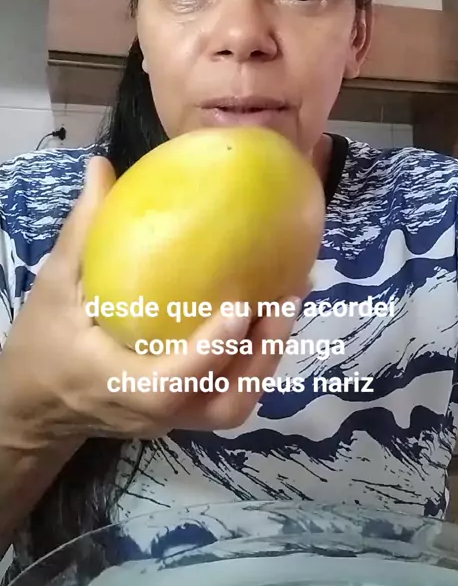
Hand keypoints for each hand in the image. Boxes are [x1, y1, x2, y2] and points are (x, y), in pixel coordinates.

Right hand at [0, 156, 306, 449]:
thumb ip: (82, 231)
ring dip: (269, 356)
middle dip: (263, 354)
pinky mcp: (183, 412)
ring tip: (291, 299)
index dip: (211, 350)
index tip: (242, 303)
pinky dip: (256, 359)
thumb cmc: (44, 342)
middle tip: (288, 296)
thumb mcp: (55, 285)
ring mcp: (173, 419)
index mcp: (116, 382)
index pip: (170, 384)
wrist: (37, 404)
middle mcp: (154, 411)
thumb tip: (102, 166)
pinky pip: (229, 395)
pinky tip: (270, 313)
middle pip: (223, 406)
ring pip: (235, 405)